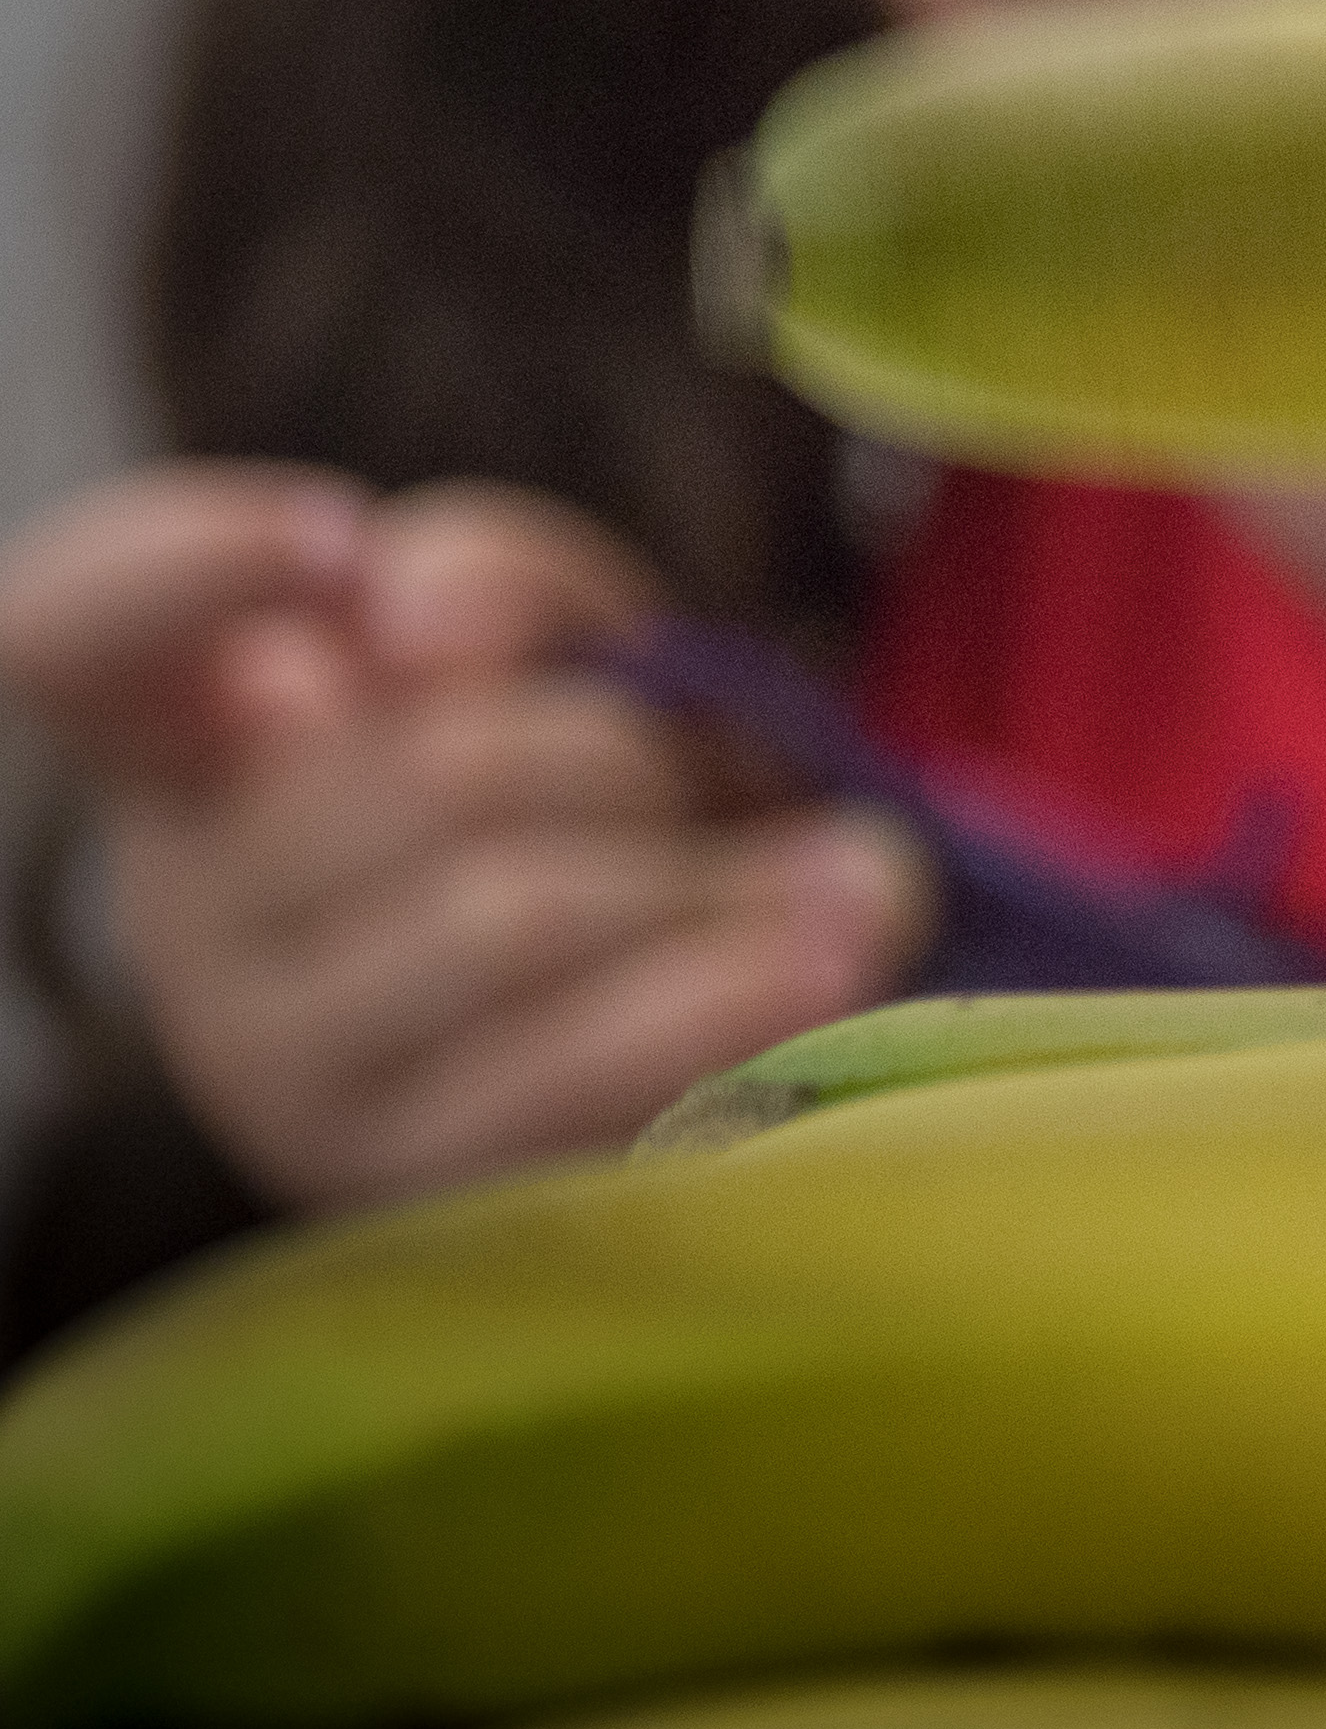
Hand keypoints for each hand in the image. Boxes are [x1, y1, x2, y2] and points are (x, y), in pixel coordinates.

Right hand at [0, 467, 931, 1210]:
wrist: (694, 1024)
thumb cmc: (599, 801)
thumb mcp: (563, 657)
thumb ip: (497, 579)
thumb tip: (423, 615)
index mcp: (191, 747)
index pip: (67, 632)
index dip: (184, 564)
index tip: (345, 538)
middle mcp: (191, 916)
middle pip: (420, 769)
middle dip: (619, 752)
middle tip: (693, 777)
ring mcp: (283, 1069)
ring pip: (506, 915)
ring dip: (710, 877)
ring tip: (845, 873)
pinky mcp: (411, 1191)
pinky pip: (575, 1073)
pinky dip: (732, 992)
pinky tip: (834, 952)